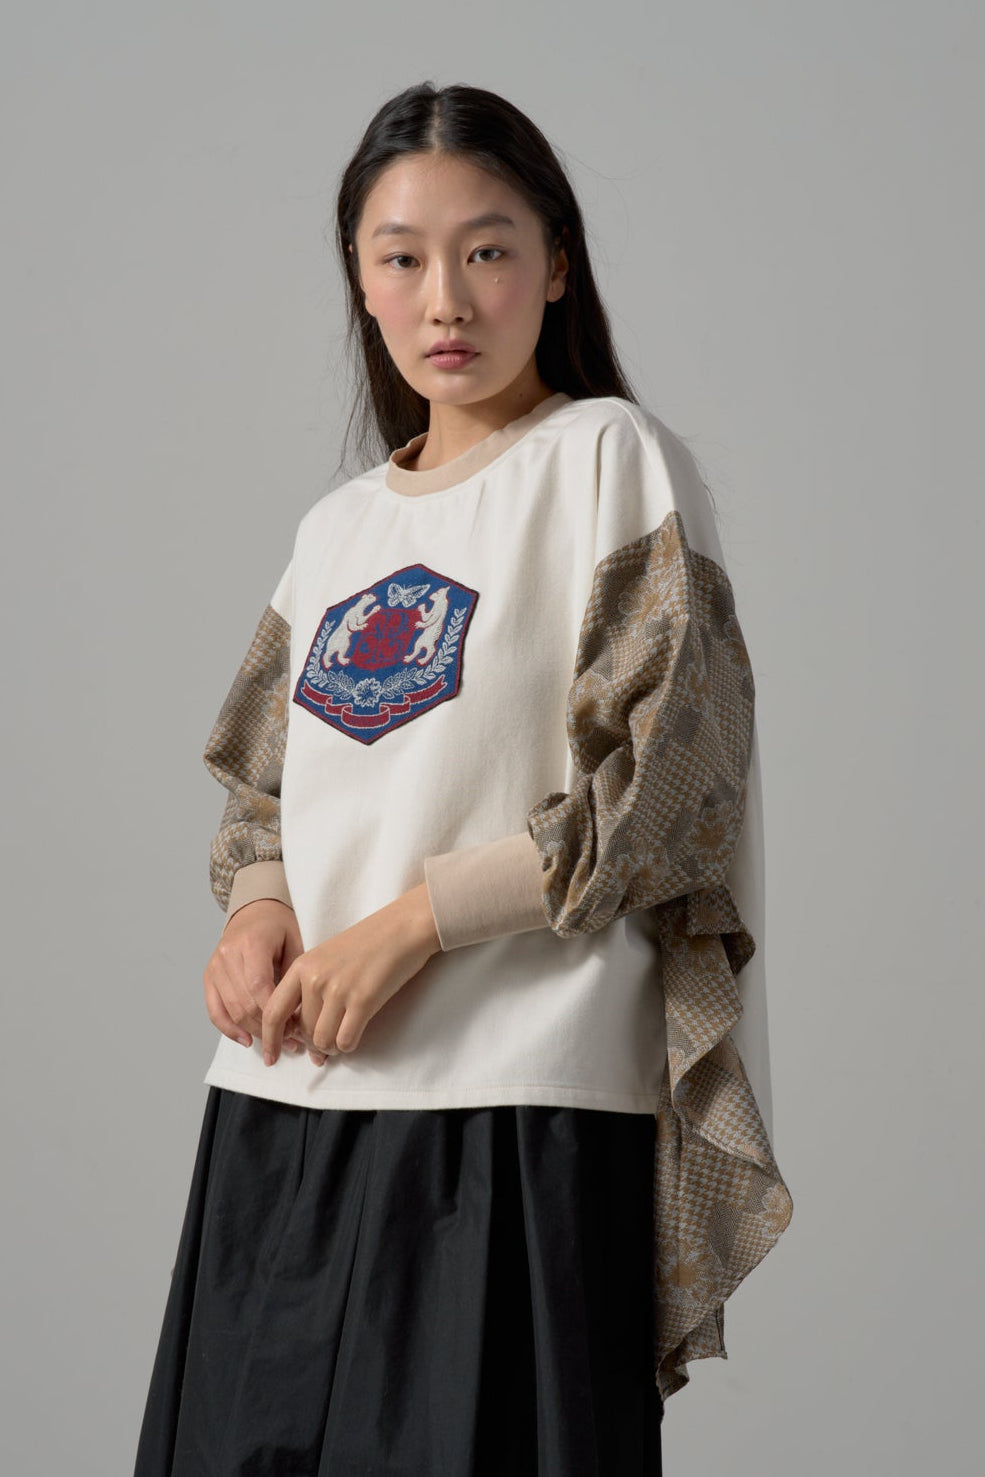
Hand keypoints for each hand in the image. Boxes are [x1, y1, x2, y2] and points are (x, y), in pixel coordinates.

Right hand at [203, 898, 308, 1054]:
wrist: (254, 911)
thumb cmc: (279, 926)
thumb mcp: (296, 940)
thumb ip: (295, 973)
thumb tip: (300, 1014)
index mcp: (252, 942)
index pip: (259, 985)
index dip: (275, 1011)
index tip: (295, 1027)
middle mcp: (228, 954)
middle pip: (244, 1002)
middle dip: (268, 1026)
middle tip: (291, 1040)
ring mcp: (215, 966)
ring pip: (231, 1010)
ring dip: (253, 1031)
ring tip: (276, 1042)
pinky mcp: (209, 976)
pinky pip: (214, 1010)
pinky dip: (229, 1029)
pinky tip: (247, 1040)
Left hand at [261, 882, 440, 1066]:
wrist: (403, 927)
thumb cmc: (368, 943)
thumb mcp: (326, 957)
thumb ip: (309, 987)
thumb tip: (301, 1030)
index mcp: (302, 965)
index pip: (273, 1011)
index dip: (269, 1039)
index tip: (271, 1057)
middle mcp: (315, 978)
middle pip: (302, 1031)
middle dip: (314, 1042)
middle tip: (326, 1044)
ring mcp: (339, 989)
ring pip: (323, 1040)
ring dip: (332, 1046)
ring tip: (343, 1036)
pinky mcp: (363, 1000)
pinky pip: (346, 1040)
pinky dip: (349, 1045)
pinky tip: (356, 1033)